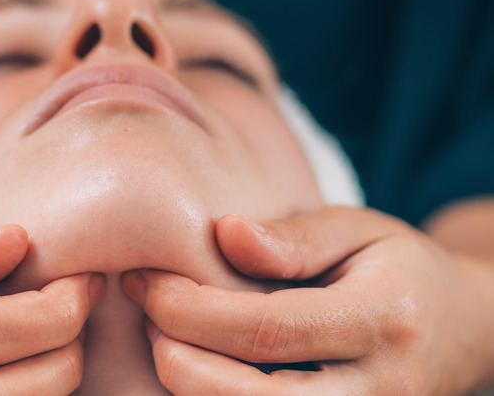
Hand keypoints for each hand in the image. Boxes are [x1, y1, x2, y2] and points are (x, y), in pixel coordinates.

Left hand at [122, 206, 493, 394]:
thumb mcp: (357, 229)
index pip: (265, 330)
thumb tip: (225, 234)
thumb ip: (293, 238)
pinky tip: (195, 363)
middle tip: (147, 311)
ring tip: (166, 334)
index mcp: (384, 321)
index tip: (149, 281)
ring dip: (187, 386)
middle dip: (175, 359)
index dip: (191, 309)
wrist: (462, 327)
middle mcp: (381, 391)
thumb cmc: (398, 268)